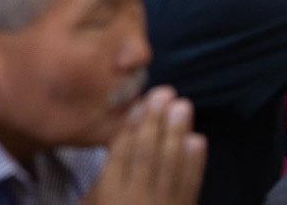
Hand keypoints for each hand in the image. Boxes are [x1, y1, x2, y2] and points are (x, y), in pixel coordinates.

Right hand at [82, 86, 205, 204]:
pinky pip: (190, 188)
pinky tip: (198, 142)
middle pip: (147, 154)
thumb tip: (113, 139)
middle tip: (166, 93)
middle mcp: (135, 198)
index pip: (121, 153)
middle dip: (156, 122)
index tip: (141, 100)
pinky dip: (195, 164)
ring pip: (170, 167)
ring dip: (177, 135)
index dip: (132, 125)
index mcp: (109, 194)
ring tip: (184, 107)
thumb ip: (99, 181)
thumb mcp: (88, 204)